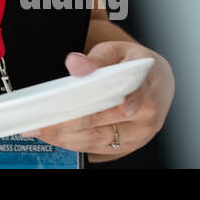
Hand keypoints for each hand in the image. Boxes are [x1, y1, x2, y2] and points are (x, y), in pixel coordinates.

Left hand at [20, 40, 174, 163]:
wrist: (158, 83)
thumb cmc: (135, 66)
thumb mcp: (117, 51)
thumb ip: (96, 58)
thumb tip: (76, 64)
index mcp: (147, 85)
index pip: (124, 98)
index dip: (94, 107)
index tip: (74, 109)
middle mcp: (146, 114)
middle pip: (102, 122)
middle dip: (68, 123)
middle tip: (41, 121)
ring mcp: (138, 134)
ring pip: (97, 139)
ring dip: (66, 137)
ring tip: (40, 130)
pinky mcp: (128, 146)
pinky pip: (97, 148)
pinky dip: (74, 143)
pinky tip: (55, 136)